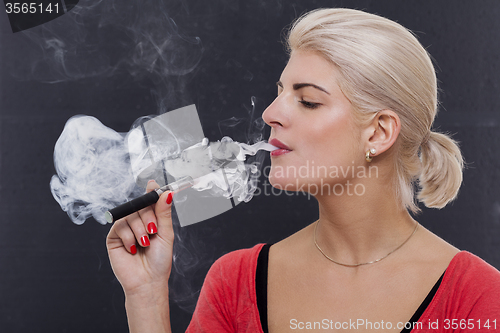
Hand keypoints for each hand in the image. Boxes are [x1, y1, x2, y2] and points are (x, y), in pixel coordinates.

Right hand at [107, 180, 173, 296]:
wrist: (147, 281)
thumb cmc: (159, 260)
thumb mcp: (166, 234)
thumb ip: (163, 213)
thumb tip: (167, 193)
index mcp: (151, 219)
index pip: (150, 201)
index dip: (151, 191)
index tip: (154, 184)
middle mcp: (137, 221)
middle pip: (140, 206)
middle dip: (148, 217)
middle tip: (153, 231)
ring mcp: (124, 228)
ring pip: (130, 216)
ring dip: (140, 230)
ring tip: (144, 244)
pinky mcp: (113, 237)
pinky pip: (119, 226)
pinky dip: (129, 237)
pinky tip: (133, 249)